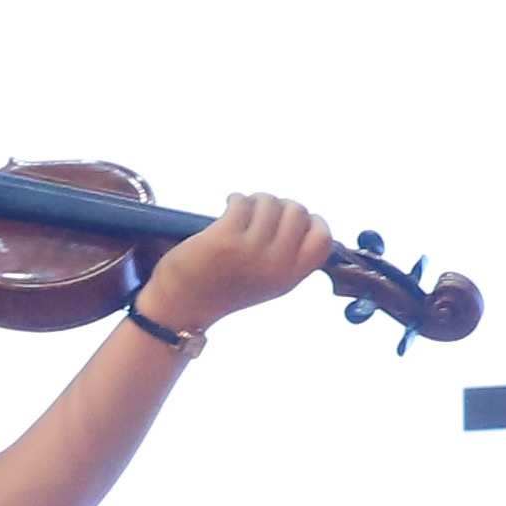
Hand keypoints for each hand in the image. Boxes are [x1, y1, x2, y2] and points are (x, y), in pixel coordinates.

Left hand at [135, 192, 331, 334]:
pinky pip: (242, 201)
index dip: (313, 221)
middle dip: (280, 205)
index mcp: (289, 278)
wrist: (182, 307)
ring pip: (269, 202)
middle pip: (297, 212)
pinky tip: (229, 205)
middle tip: (260, 212)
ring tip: (242, 209)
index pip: (323, 240)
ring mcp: (250, 251)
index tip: (292, 219)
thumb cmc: (224, 289)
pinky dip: (236, 199)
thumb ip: (288, 257)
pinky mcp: (224, 239)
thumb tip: (301, 217)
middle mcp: (274, 266)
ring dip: (255, 200)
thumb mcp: (268, 282)